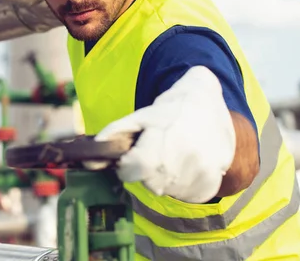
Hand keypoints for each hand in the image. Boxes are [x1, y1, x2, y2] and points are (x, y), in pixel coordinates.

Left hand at [94, 66, 236, 203]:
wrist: (208, 103)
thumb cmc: (169, 109)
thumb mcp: (140, 116)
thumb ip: (113, 135)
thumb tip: (88, 159)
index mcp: (160, 145)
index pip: (133, 172)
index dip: (129, 166)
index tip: (134, 156)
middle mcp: (182, 163)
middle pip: (150, 184)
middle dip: (147, 172)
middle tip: (156, 152)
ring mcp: (199, 175)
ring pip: (168, 191)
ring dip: (165, 178)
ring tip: (173, 155)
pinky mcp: (211, 183)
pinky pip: (188, 195)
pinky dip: (183, 184)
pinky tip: (187, 165)